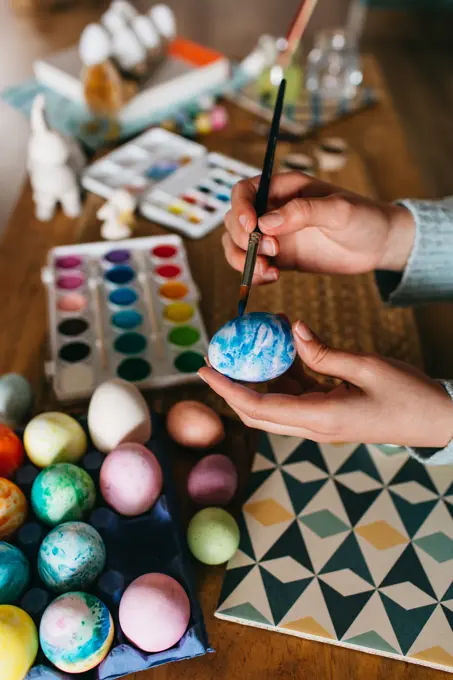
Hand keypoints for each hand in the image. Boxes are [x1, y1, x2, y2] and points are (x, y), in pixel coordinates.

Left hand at [198, 322, 452, 447]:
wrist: (437, 421)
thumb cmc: (409, 395)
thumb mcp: (367, 366)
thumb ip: (324, 352)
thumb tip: (293, 332)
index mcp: (320, 418)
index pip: (258, 407)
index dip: (226, 389)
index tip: (203, 370)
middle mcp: (314, 426)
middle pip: (258, 411)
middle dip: (233, 386)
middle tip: (217, 357)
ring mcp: (321, 424)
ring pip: (275, 403)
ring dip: (262, 375)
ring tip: (258, 340)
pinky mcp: (329, 416)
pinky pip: (296, 396)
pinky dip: (286, 374)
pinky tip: (287, 347)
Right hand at [223, 172, 414, 283]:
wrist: (379, 244)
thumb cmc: (364, 217)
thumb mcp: (338, 210)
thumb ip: (302, 213)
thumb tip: (265, 224)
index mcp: (284, 188)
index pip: (244, 191)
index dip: (240, 208)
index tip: (252, 228)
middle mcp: (273, 209)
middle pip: (234, 220)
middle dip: (242, 239)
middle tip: (270, 252)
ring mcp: (274, 234)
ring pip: (237, 244)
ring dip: (243, 259)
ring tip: (268, 272)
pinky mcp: (279, 257)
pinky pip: (252, 264)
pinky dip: (253, 273)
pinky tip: (271, 278)